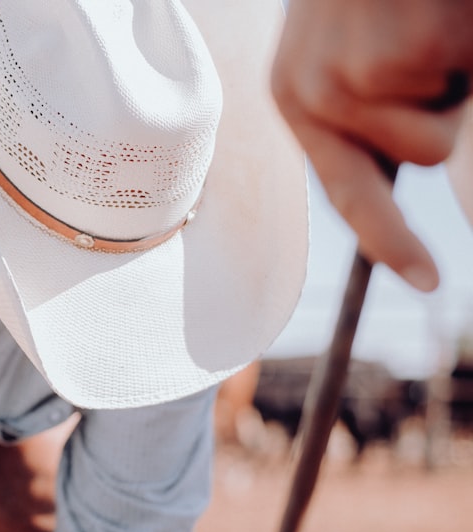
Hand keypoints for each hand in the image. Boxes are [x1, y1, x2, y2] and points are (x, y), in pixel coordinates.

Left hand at [271, 0, 472, 290]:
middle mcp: (314, 97)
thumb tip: (433, 163)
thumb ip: (380, 114)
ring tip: (429, 21)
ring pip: (446, 128)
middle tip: (430, 45)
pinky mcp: (397, 54)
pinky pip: (462, 82)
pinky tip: (436, 14)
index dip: (391, 240)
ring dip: (457, 75)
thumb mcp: (353, 53)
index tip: (429, 280)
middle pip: (423, 157)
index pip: (348, 192)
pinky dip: (465, 47)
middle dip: (450, 110)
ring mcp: (353, 78)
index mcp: (300, 101)